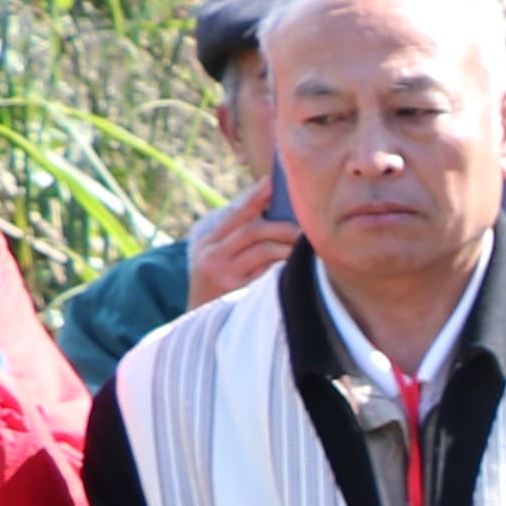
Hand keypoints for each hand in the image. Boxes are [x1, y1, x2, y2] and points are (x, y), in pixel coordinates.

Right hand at [189, 188, 302, 308]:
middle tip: (306, 227)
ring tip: (306, 244)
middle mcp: (211, 255)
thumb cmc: (217, 285)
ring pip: (263, 250)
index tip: (273, 182)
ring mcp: (223, 274)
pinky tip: (298, 264)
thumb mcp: (216, 257)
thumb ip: (236, 236)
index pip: (236, 214)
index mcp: (207, 241)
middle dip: (283, 226)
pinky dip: (284, 265)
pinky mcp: (236, 292)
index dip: (255, 196)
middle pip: (253, 230)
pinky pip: (268, 273)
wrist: (199, 323)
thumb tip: (273, 210)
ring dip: (288, 245)